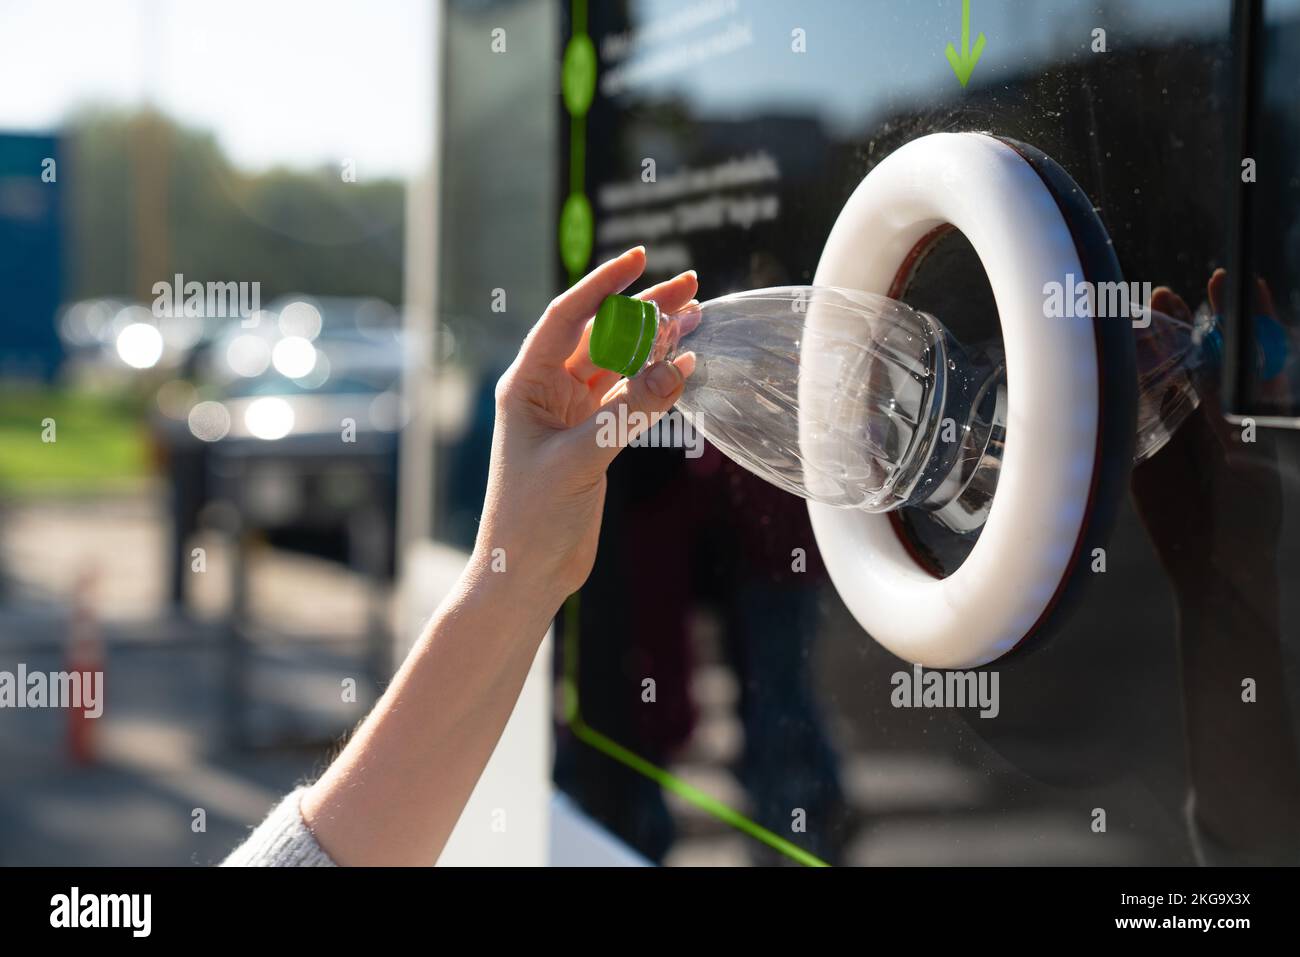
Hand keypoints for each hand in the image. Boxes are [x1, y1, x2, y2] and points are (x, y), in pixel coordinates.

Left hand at [472, 246, 697, 605]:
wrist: (527, 574)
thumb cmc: (531, 518)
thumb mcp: (580, 460)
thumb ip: (629, 412)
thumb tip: (680, 367)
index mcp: (526, 385)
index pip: (568, 319)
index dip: (603, 286)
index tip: (641, 259)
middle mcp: (548, 393)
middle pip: (601, 336)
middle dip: (643, 310)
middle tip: (690, 285)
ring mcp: (573, 415)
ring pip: (620, 366)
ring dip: (655, 343)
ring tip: (697, 315)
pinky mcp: (594, 440)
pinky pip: (630, 399)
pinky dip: (657, 383)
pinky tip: (684, 364)